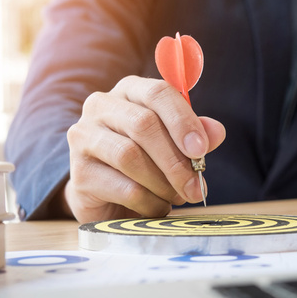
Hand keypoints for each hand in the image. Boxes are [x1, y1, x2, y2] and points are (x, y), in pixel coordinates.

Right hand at [63, 76, 225, 222]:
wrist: (108, 198)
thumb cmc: (147, 163)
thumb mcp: (176, 145)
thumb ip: (196, 136)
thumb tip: (216, 132)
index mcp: (130, 91)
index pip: (158, 93)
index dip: (183, 121)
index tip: (201, 150)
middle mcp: (100, 106)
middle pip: (143, 125)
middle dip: (176, 161)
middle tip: (196, 188)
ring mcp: (83, 138)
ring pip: (130, 157)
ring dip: (163, 183)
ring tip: (175, 196)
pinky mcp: (80, 175)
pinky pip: (124, 188)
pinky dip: (149, 202)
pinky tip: (155, 206)